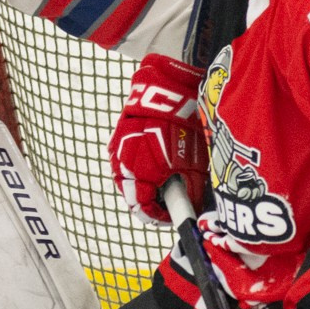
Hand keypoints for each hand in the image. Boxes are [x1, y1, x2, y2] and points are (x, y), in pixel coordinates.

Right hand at [109, 53, 206, 223]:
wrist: (169, 92)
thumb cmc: (183, 128)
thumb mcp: (193, 167)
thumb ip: (189, 193)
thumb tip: (191, 208)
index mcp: (137, 176)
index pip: (144, 210)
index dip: (162, 216)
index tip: (174, 215)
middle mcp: (121, 166)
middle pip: (134, 196)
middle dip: (154, 199)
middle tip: (174, 196)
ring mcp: (116, 151)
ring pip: (129, 180)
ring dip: (146, 182)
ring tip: (167, 175)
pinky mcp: (117, 139)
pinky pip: (126, 162)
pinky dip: (141, 165)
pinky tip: (157, 158)